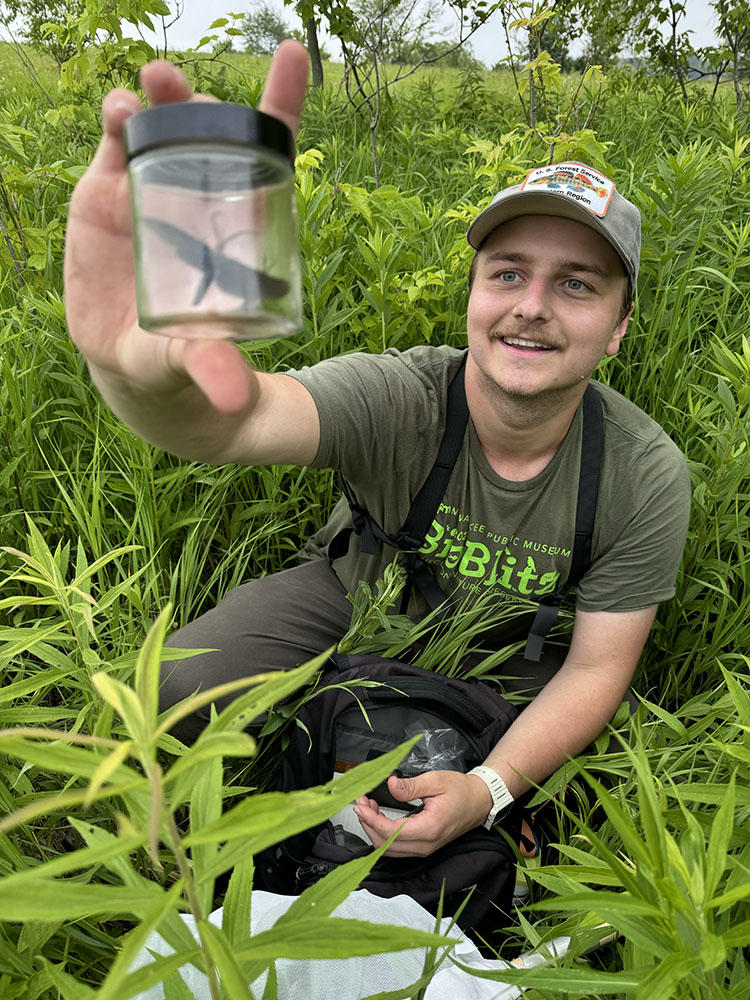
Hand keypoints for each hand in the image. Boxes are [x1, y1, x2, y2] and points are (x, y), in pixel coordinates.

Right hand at [64, 41, 308, 413]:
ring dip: (150, 103)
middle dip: (195, 102)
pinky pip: (115, 149)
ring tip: (142, 94)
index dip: (279, 103)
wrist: (133, 368)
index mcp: (235, 226)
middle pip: (205, 133)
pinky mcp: (106, 198)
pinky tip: (119, 118)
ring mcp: (151, 193)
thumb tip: (235, 396)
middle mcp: (197, 200)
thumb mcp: (199, 362)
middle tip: (177, 88)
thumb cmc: (181, 359)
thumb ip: (214, 368)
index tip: (290, 56)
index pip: (265, 153)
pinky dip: (117, 126)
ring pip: (155, 131)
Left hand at [353, 771, 492, 857]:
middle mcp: (425, 844)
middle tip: (361, 803)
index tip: (360, 805)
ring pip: (388, 850)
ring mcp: (424, 849)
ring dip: (374, 830)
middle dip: (368, 824)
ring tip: (368, 808)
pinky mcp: (423, 847)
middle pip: (385, 845)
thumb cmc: (461, 791)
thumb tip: (390, 785)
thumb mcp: (435, 781)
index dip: (371, 819)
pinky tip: (379, 817)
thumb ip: (410, 786)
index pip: (390, 832)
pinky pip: (396, 848)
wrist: (479, 801)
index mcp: (429, 828)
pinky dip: (383, 834)